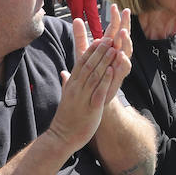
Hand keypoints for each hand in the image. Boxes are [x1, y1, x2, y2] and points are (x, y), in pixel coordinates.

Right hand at [50, 31, 124, 152]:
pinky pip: (99, 91)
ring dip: (105, 61)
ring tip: (114, 49)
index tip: (99, 39)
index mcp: (72, 84)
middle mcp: (77, 88)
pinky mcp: (91, 107)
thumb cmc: (66, 117)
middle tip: (110, 38)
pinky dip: (106, 79)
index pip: (81, 63)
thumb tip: (64, 73)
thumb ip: (66, 83)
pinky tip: (113, 70)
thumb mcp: (66, 96)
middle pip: (89, 65)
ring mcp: (83, 97)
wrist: (61, 136)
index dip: (91, 50)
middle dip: (100, 51)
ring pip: (95, 75)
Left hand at [74, 3, 133, 71]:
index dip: (115, 17)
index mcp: (109, 45)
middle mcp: (117, 52)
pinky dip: (124, 61)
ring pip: (127, 50)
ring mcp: (120, 63)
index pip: (114, 28)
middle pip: (124, 35)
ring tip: (123, 32)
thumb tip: (76, 19)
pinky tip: (121, 55)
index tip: (114, 6)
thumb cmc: (90, 71)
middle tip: (126, 12)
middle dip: (125, 23)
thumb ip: (81, 36)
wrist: (92, 92)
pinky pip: (125, 67)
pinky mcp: (119, 75)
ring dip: (126, 41)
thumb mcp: (83, 52)